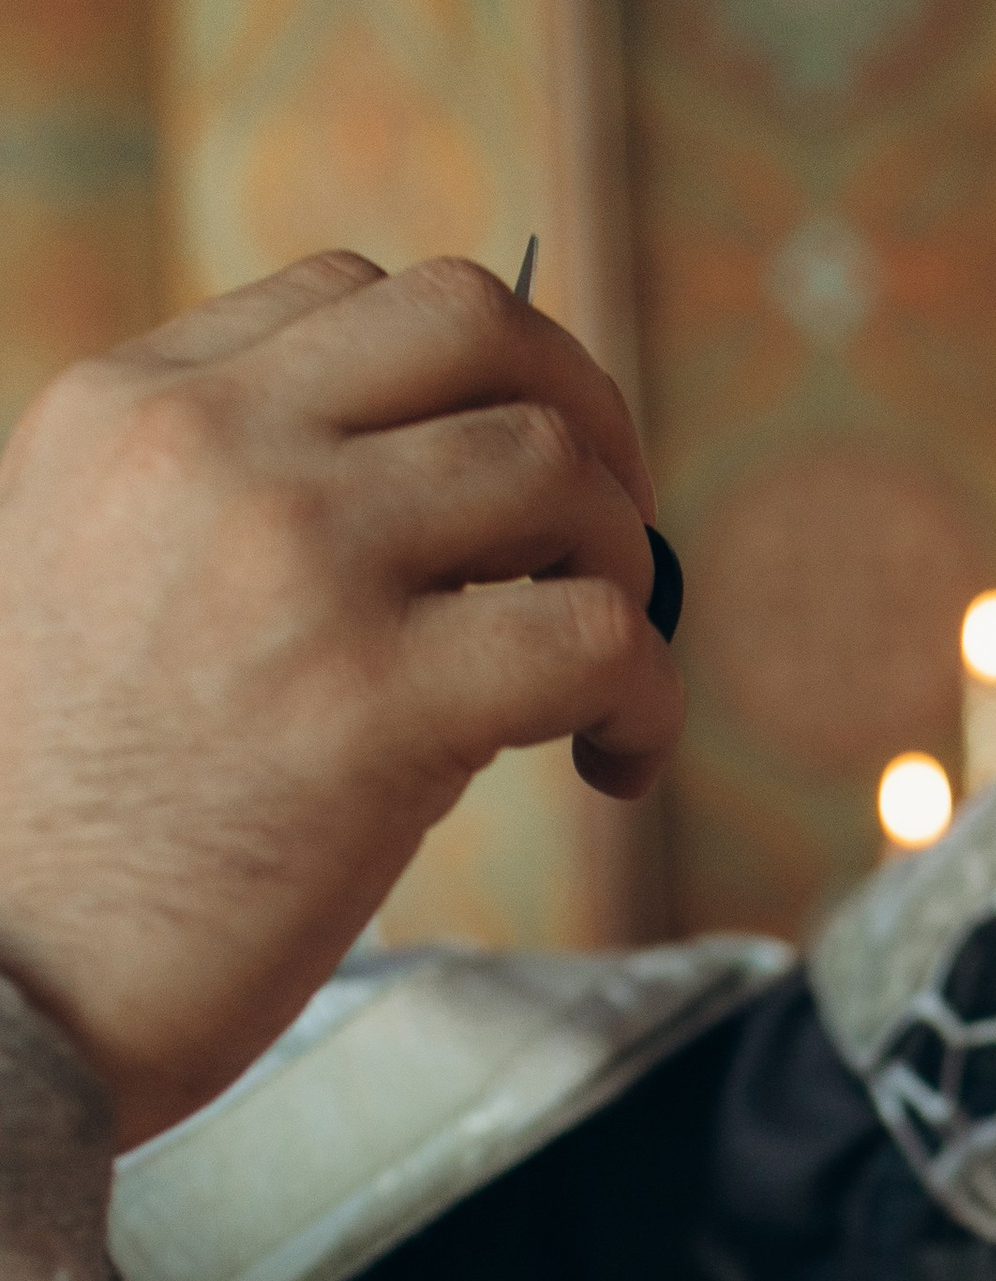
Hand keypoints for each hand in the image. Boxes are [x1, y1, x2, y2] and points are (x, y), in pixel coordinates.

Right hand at [0, 253, 683, 1141]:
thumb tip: (493, 496)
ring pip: (558, 468)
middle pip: (479, 321)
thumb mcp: (106, 584)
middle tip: (605, 543)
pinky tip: (612, 760)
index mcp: (123, 411)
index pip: (358, 296)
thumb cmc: (80, 823)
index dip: (478, 380)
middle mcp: (203, 451)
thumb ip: (245, 502)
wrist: (11, 984)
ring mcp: (290, 562)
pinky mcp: (370, 702)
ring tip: (592, 683)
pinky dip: (647, 699)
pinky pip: (600, 635)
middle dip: (586, 416)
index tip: (511, 493)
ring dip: (620, 570)